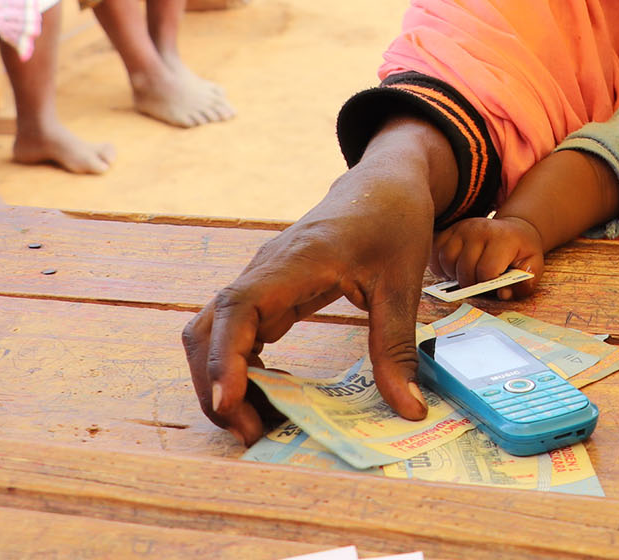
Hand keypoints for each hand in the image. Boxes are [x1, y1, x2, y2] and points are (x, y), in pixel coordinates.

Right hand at [182, 136, 443, 440]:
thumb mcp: (403, 284)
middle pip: (209, 330)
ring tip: (259, 426)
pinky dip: (239, 370)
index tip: (229, 403)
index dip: (225, 358)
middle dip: (216, 386)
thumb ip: (397, 347)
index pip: (238, 309)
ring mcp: (261, 282)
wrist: (384, 183)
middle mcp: (264, 272)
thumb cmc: (392, 221)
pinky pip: (235, 335)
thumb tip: (409, 410)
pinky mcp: (268, 293)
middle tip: (253, 435)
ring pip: (214, 334)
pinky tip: (269, 397)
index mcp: (294, 262)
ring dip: (223, 381)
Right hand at [434, 216, 543, 298]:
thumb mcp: (534, 267)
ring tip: (465, 278)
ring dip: (452, 275)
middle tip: (477, 287)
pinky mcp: (451, 229)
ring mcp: (463, 227)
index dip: (486, 286)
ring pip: (446, 259)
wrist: (515, 230)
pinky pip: (436, 251)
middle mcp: (481, 229)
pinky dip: (440, 265)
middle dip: (469, 285)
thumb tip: (502, 294)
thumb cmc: (522, 252)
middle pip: (464, 267)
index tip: (491, 288)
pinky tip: (452, 271)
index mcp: (503, 239)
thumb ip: (523, 285)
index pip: (486, 270)